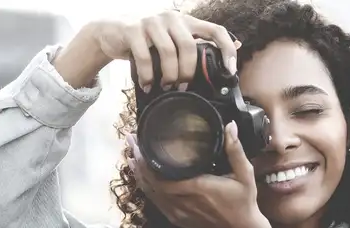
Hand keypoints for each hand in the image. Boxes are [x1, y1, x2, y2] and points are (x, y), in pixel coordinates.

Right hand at [54, 10, 239, 88]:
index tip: (230, 71)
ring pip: (168, 52)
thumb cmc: (149, 41)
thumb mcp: (174, 40)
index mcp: (187, 21)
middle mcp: (172, 18)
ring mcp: (151, 21)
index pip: (216, 30)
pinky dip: (148, 76)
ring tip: (166, 87)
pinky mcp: (132, 29)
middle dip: (188, 71)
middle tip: (183, 86)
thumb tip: (237, 44)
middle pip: (189, 46)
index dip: (226, 50)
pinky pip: (145, 56)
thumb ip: (199, 43)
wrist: (112, 33)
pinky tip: (147, 85)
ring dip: (169, 75)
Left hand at [127, 121, 270, 227]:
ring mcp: (177, 212)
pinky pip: (155, 201)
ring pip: (149, 192)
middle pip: (149, 181)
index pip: (160, 175)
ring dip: (139, 174)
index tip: (139, 141)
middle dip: (138, 161)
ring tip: (131, 155)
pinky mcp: (176, 219)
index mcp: (196, 188)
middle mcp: (182, 201)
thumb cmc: (243, 204)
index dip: (145, 159)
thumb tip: (230, 126)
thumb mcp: (245, 175)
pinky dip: (146, 188)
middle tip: (131, 141)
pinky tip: (143, 177)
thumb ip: (236, 150)